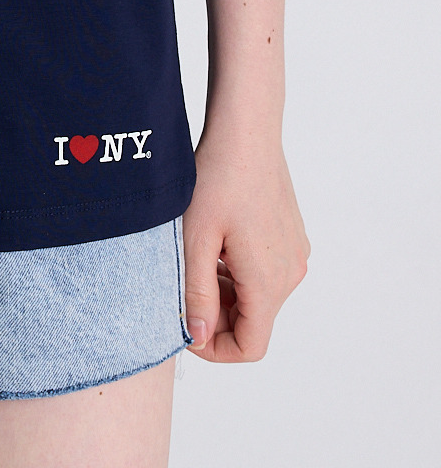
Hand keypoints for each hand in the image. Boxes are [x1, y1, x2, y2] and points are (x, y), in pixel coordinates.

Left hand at [182, 120, 308, 361]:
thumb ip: (197, 294)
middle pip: (254, 320)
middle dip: (216, 315)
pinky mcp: (291, 235)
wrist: (246, 130)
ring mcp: (294, 253)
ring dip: (226, 290)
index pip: (251, 346)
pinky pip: (265, 270)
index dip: (215, 348)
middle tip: (183, 286)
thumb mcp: (195, 240)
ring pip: (257, 294)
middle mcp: (290, 273)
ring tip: (196, 256)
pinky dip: (238, 269)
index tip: (186, 326)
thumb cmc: (218, 178)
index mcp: (269, 281)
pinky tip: (215, 240)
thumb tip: (197, 337)